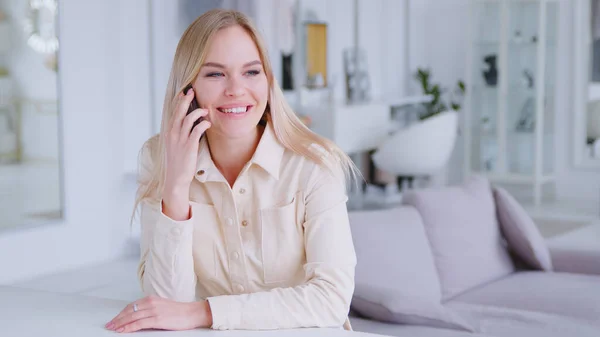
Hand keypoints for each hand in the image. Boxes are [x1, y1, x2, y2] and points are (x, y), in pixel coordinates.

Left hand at [105, 295, 212, 332]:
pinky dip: (129, 328)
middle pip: (129, 311)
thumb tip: (137, 317)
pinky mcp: (157, 319)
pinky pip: (139, 324)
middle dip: (117, 319)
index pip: (131, 306)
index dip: (120, 314)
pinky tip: (123, 331)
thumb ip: (150, 309)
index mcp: (151, 299)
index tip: (114, 320)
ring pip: (131, 317)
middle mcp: (151, 303)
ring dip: (120, 324)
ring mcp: (154, 311)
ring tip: (113, 329)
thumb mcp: (162, 306)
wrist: (192, 313)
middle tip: (109, 325)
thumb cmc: (179, 312)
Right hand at [163, 88, 210, 218]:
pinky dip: (202, 124)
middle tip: (192, 91)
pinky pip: (196, 131)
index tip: (184, 93)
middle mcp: (172, 134)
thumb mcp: (175, 145)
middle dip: (185, 101)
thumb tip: (188, 124)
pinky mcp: (189, 146)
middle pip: (178, 112)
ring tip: (205, 110)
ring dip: (197, 112)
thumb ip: (180, 134)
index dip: (179, 102)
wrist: (176, 178)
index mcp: (169, 132)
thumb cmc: (178, 162)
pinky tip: (208, 123)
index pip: (173, 113)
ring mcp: (180, 140)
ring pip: (187, 119)